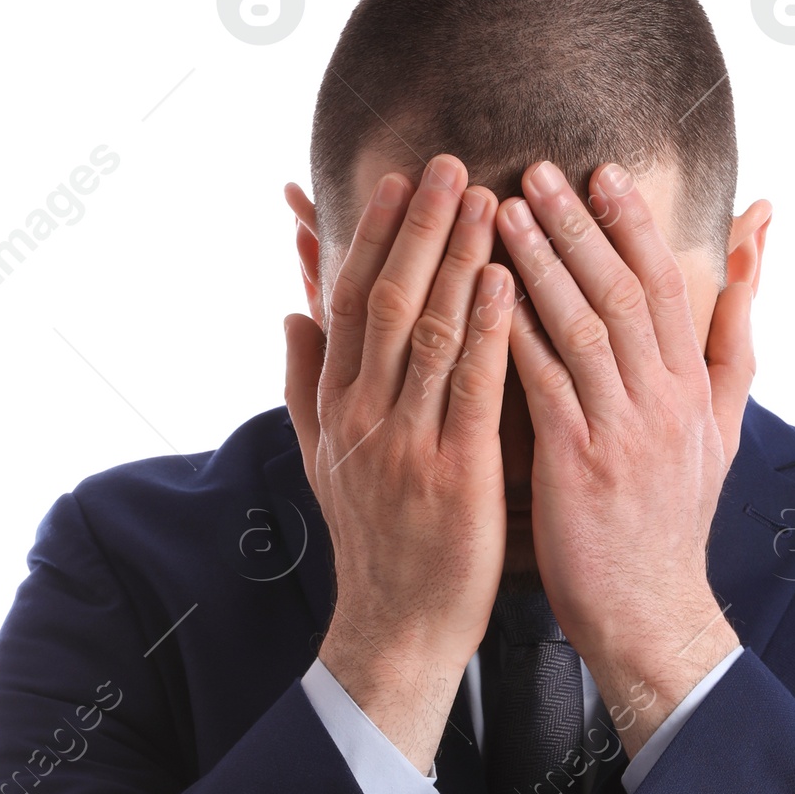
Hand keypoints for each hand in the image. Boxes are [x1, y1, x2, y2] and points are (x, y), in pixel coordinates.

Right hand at [284, 157, 513, 771]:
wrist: (395, 632)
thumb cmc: (375, 547)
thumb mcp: (321, 463)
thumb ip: (303, 385)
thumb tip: (288, 314)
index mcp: (337, 408)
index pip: (349, 302)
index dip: (373, 236)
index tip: (400, 181)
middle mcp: (362, 417)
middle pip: (385, 300)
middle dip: (419, 227)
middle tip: (450, 161)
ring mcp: (404, 444)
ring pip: (426, 332)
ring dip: (457, 259)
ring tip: (488, 197)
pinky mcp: (452, 474)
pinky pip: (467, 388)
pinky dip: (485, 329)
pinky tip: (506, 281)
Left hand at [495, 160, 754, 754]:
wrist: (650, 613)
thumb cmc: (671, 521)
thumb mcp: (721, 428)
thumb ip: (733, 338)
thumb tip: (757, 248)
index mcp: (692, 388)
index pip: (664, 287)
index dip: (631, 225)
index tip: (599, 171)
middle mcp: (664, 402)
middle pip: (623, 293)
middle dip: (580, 226)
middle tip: (537, 169)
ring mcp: (623, 433)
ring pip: (583, 328)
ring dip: (541, 265)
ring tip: (499, 212)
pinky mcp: (579, 466)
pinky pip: (544, 385)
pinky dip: (514, 334)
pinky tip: (483, 296)